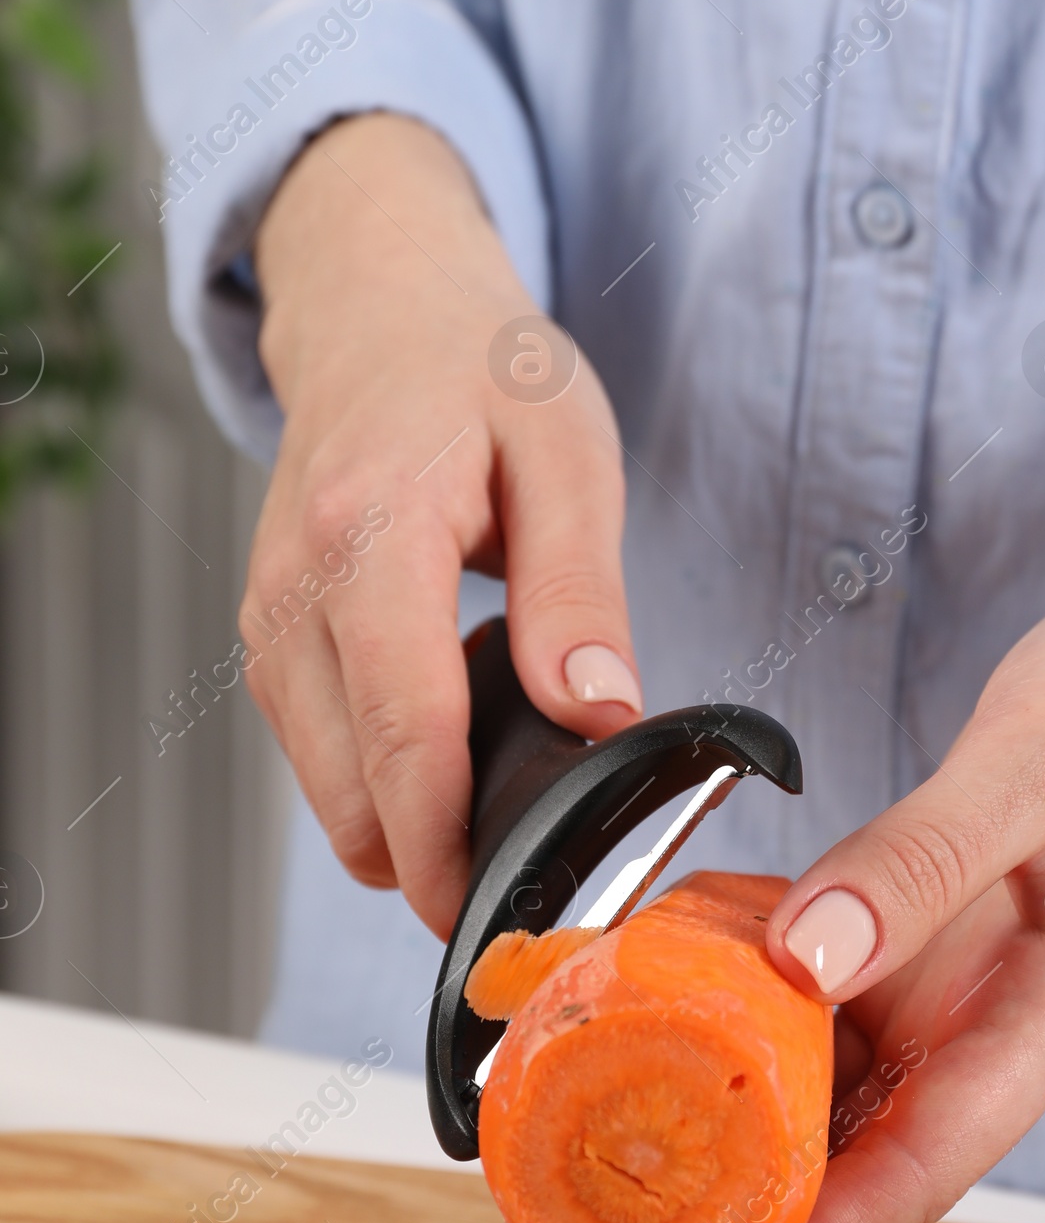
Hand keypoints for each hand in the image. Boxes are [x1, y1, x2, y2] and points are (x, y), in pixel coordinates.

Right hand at [243, 112, 640, 936]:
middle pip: (350, 793)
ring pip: (327, 794)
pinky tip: (454, 744)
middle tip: (544, 869)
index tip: (507, 910)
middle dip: (435, 860)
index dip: (448, 845)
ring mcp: (268, 624)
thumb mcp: (570, 455)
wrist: (382, 313)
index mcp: (369, 538)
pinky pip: (319, 758)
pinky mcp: (270, 645)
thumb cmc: (483, 374)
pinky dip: (383, 784)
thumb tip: (598, 715)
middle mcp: (293, 593)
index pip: (399, 732)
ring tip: (508, 793)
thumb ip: (581, 589)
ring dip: (408, 827)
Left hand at [657, 439, 1044, 1222]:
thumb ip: (925, 858)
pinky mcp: (953, 934)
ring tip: (619, 1133)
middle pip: (871, 1159)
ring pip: (849, 1085)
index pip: (919, 1177)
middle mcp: (1016, 1022)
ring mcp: (982, 982)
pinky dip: (763, 1006)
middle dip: (749, 1211)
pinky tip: (680, 992)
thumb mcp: (1044, 755)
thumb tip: (800, 961)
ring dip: (744, 1115)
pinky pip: (844, 998)